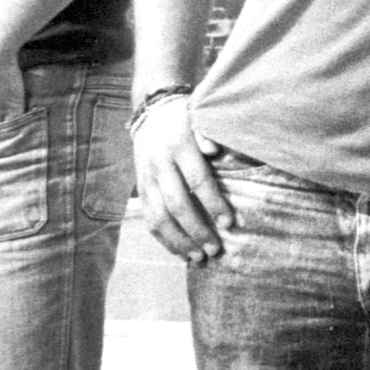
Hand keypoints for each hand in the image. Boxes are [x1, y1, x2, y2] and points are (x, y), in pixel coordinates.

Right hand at [134, 96, 234, 260]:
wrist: (151, 112)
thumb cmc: (186, 118)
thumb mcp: (200, 116)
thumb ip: (207, 133)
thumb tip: (215, 150)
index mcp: (179, 146)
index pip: (197, 179)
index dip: (213, 202)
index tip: (229, 223)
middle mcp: (160, 164)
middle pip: (177, 203)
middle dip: (196, 229)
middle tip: (215, 249)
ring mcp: (147, 177)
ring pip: (158, 216)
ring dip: (178, 240)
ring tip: (198, 258)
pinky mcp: (140, 187)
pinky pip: (149, 217)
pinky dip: (163, 238)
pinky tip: (179, 252)